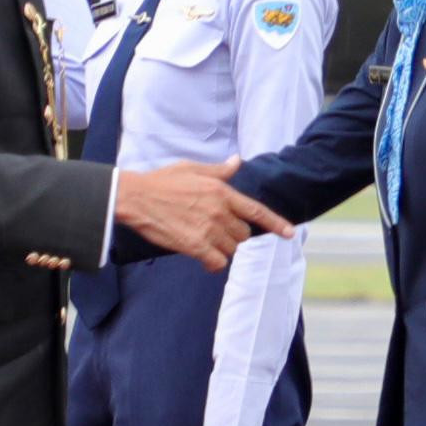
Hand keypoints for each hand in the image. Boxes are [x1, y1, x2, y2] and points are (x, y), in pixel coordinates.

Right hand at [115, 159, 292, 270]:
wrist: (137, 198)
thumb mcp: (193, 169)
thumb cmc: (162, 181)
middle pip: (243, 235)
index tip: (289, 233)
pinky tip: (202, 256)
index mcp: (222, 192)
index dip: (275, 223)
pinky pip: (217, 263)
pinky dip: (213, 263)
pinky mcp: (195, 246)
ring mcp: (208, 230)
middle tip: (214, 229)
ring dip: (222, 249)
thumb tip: (237, 162)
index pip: (256, 210)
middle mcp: (219, 212)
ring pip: (231, 250)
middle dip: (233, 235)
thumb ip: (219, 171)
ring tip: (204, 240)